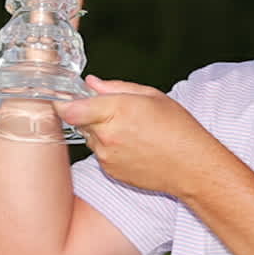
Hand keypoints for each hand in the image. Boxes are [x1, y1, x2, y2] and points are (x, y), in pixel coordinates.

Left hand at [54, 75, 227, 196]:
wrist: (191, 167)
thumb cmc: (178, 128)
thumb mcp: (152, 96)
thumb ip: (116, 88)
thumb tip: (91, 83)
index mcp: (116, 111)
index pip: (70, 109)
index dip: (62, 102)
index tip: (63, 97)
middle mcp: (106, 136)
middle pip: (79, 121)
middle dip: (89, 113)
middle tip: (114, 111)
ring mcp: (106, 156)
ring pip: (90, 137)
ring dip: (101, 131)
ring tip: (132, 130)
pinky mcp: (110, 171)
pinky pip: (100, 153)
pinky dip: (109, 148)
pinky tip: (134, 146)